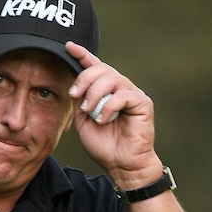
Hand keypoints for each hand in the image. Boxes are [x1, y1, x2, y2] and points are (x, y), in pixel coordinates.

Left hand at [65, 41, 163, 188]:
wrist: (120, 164)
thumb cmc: (104, 145)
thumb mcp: (82, 121)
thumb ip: (79, 101)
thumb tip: (74, 82)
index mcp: (105, 91)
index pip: (95, 66)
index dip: (83, 55)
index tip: (68, 47)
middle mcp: (120, 88)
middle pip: (101, 68)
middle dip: (84, 78)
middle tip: (75, 95)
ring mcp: (132, 94)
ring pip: (112, 78)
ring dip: (95, 94)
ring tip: (89, 111)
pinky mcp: (143, 103)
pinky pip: (123, 94)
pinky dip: (109, 106)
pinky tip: (104, 120)